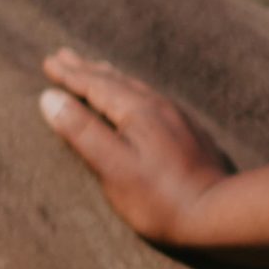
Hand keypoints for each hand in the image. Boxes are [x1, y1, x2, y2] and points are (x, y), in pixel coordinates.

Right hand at [39, 48, 230, 245]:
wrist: (220, 213)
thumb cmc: (160, 199)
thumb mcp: (112, 167)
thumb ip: (81, 131)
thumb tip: (49, 98)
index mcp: (138, 111)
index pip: (95, 85)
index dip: (70, 75)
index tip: (48, 62)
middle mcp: (161, 107)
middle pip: (117, 81)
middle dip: (87, 69)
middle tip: (64, 55)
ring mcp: (180, 120)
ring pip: (138, 89)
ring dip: (112, 78)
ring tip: (99, 69)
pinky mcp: (193, 135)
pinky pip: (155, 103)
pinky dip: (135, 94)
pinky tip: (140, 102)